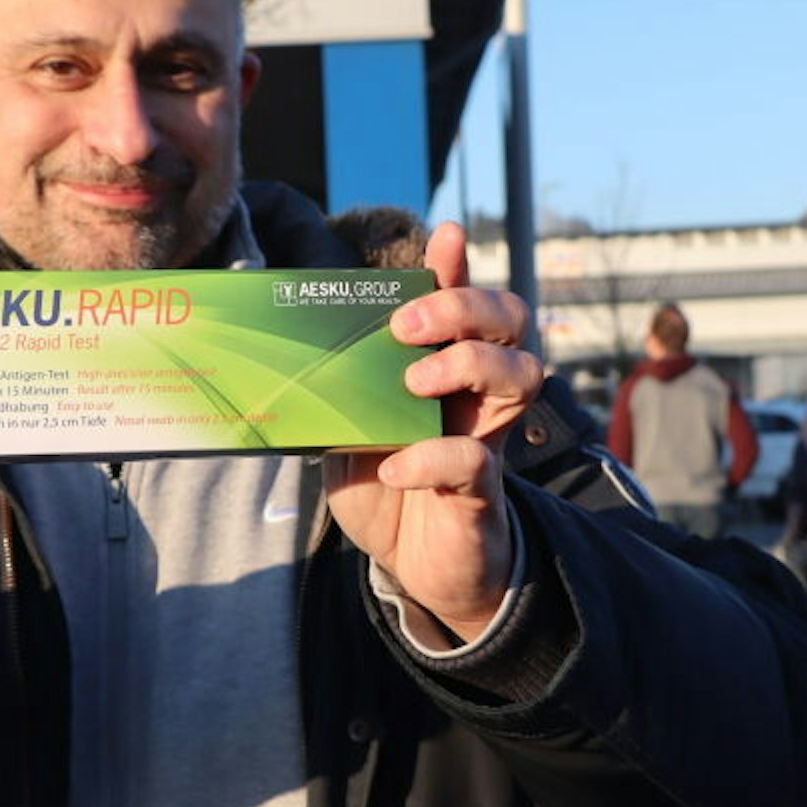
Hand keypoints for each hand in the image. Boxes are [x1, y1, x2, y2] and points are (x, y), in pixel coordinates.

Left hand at [324, 222, 543, 641]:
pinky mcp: (483, 491)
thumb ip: (339, 397)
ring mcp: (487, 438)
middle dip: (464, 307)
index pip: (463, 305)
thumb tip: (285, 358)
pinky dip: (431, 458)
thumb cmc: (388, 493)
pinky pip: (474, 459)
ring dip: (466, 364)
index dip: (458, 268)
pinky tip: (396, 467)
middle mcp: (478, 396)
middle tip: (406, 328)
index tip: (446, 235)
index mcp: (445, 371)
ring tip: (413, 385)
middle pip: (510, 321)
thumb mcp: (351, 434)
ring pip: (521, 373)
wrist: (415, 571)